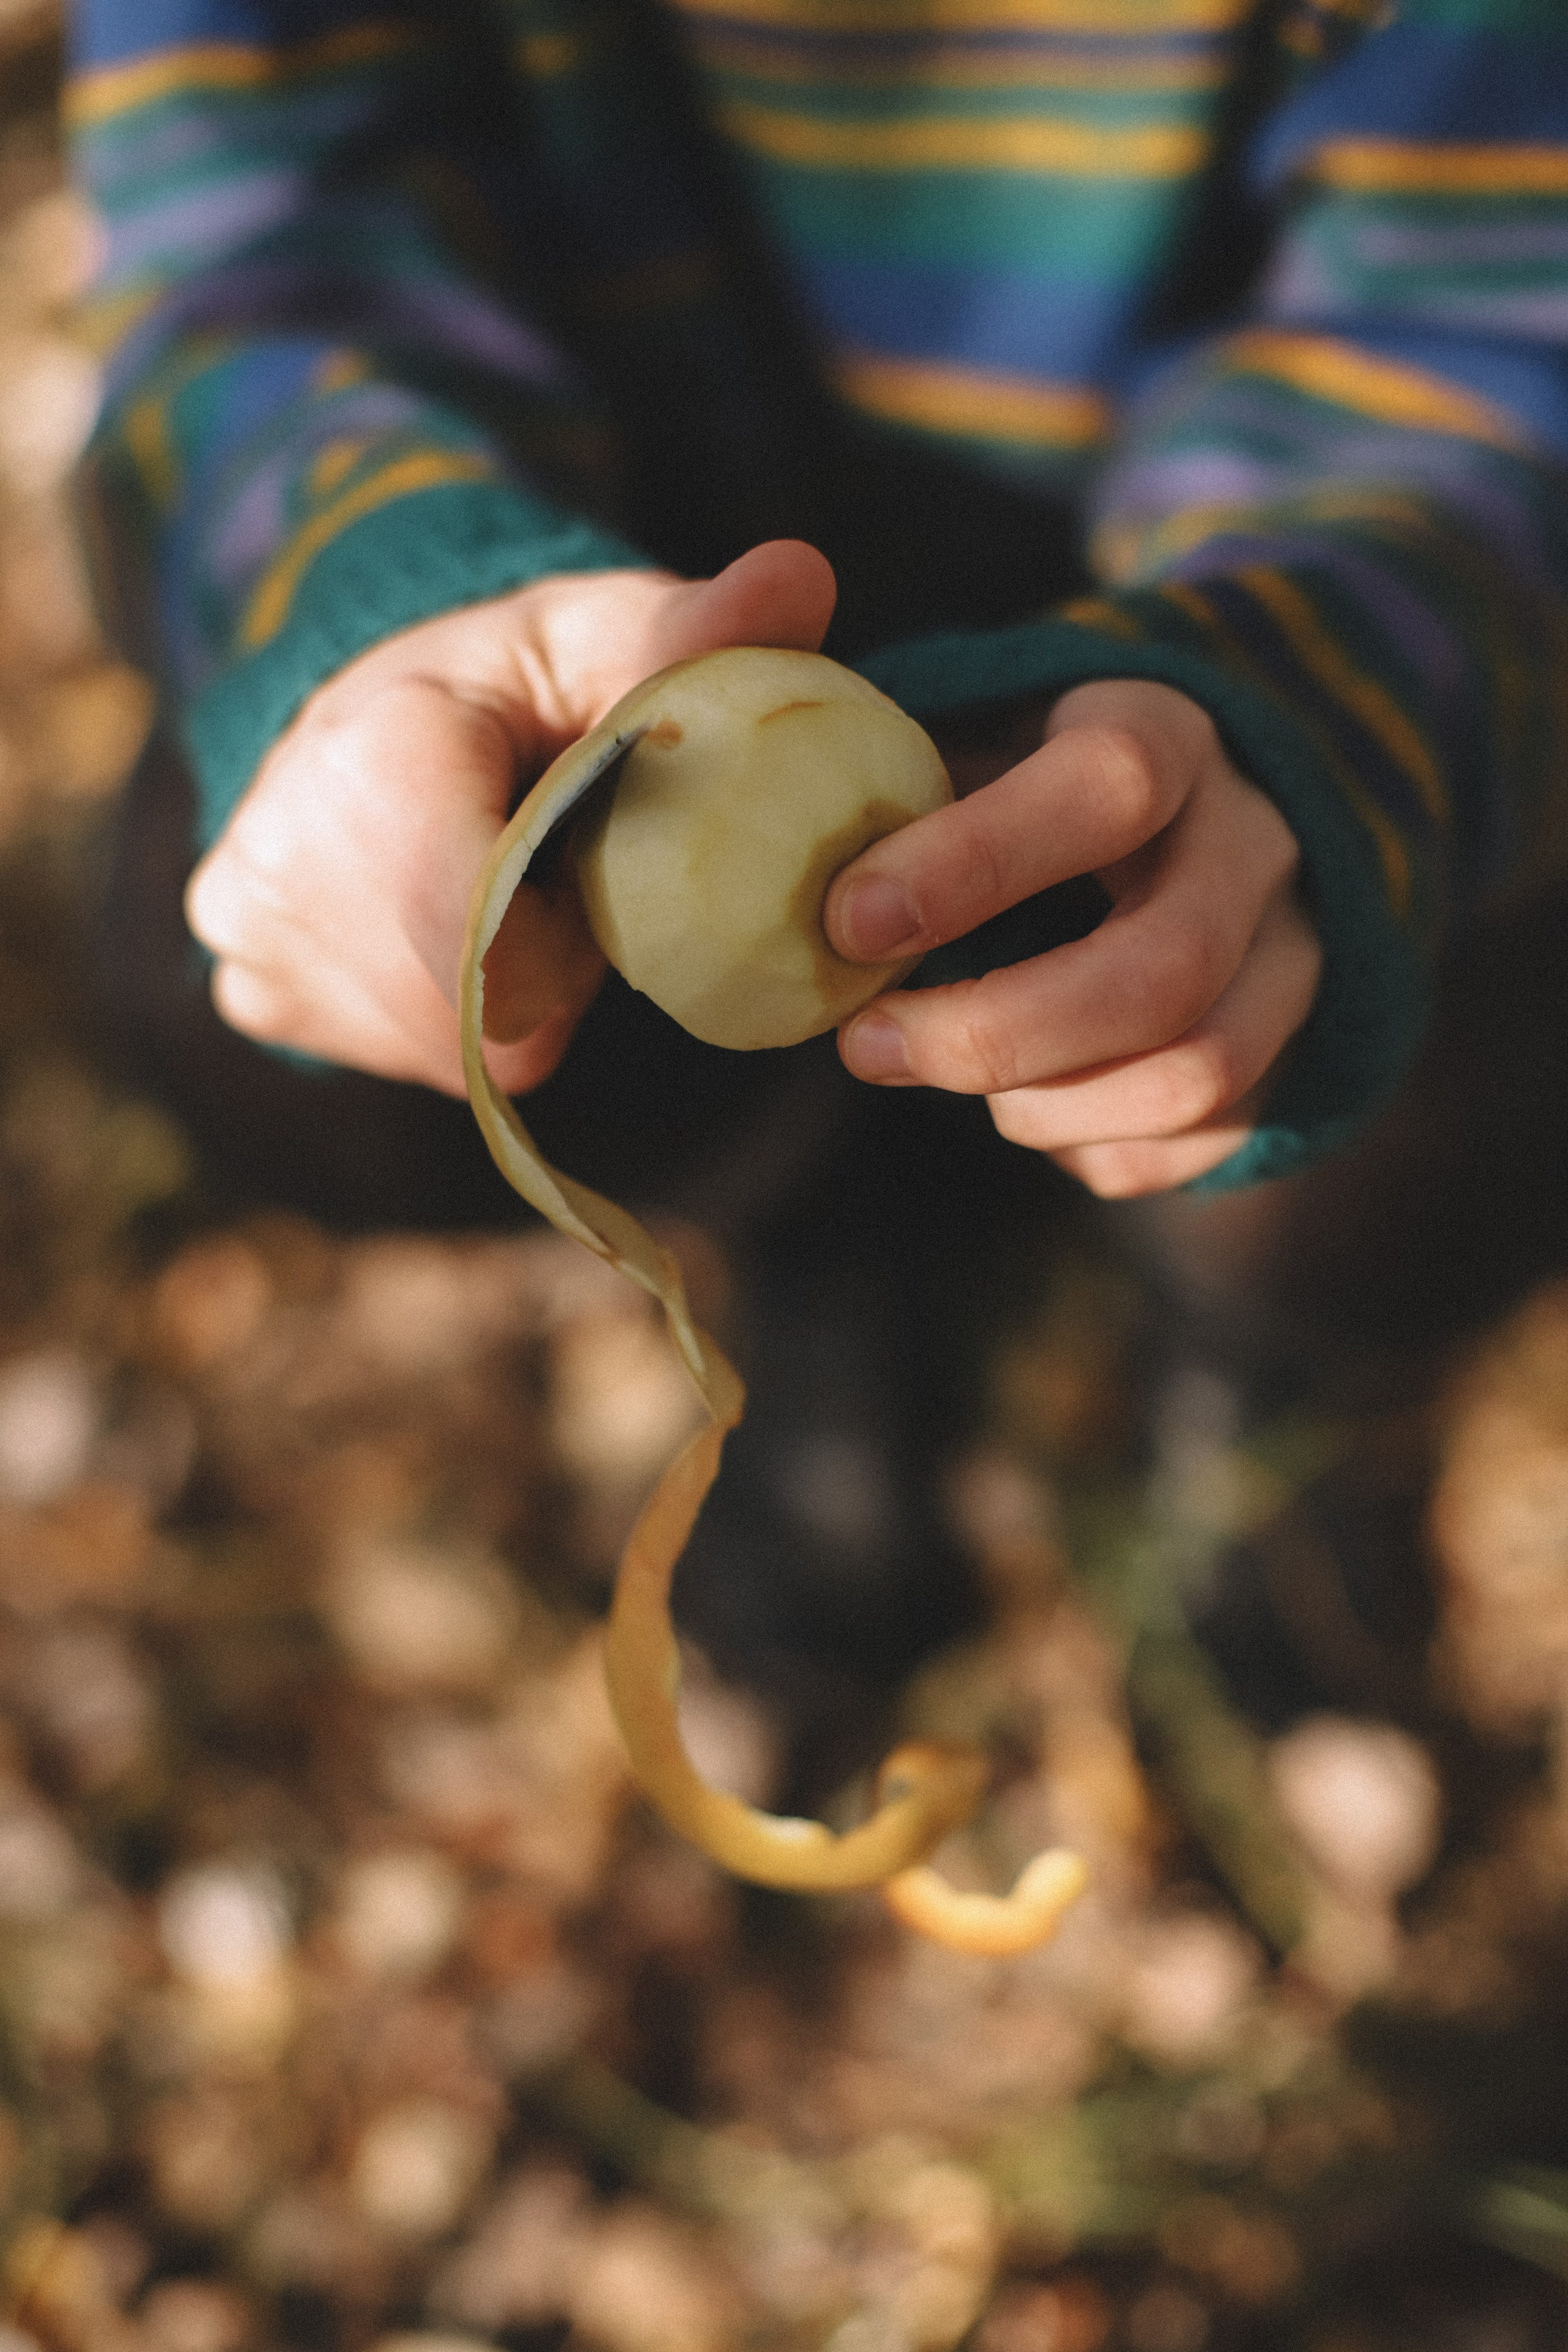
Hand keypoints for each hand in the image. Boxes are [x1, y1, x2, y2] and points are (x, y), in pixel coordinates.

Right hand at [184, 539, 836, 1095]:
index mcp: (372, 760)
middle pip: (482, 1016)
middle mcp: (277, 853)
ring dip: (509, 997)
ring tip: (502, 891)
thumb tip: (801, 577)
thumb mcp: (616, 639)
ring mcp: (251, 930)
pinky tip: (446, 923)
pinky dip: (449, 1011)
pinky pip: (400, 1054)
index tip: (588, 867)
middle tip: (556, 882)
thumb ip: (705, 635)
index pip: (508, 953)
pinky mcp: (249, 985)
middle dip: (549, 968)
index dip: (577, 938)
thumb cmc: (529, 679)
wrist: (385, 703)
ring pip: (447, 1050)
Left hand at [824, 679, 1321, 1196]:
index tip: (847, 920)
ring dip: (1042, 1103)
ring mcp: (1294, 951)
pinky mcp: (1296, 1046)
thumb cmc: (1007, 771)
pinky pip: (1206, 1139)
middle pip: (1164, 969)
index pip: (1109, 788)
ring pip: (1196, 1071)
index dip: (976, 863)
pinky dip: (1092, 1145)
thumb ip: (847, 715)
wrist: (1174, 813)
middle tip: (864, 1045)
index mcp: (1163, 731)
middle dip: (997, 1032)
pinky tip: (1023, 1105)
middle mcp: (1253, 840)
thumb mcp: (951, 712)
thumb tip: (734, 685)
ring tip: (944, 1069)